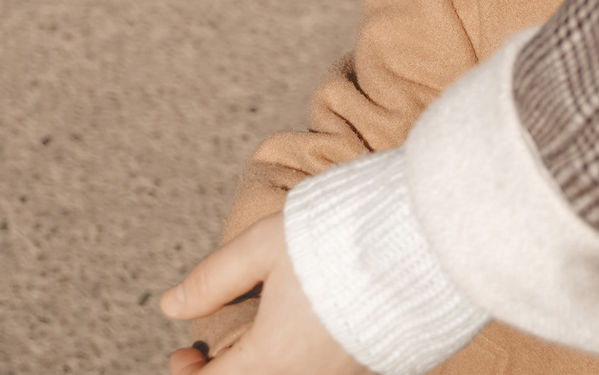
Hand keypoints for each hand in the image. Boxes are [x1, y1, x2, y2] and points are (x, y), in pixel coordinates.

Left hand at [162, 215, 366, 374]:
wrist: (427, 240)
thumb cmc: (341, 237)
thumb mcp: (264, 246)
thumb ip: (213, 280)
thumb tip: (170, 306)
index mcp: (275, 358)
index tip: (184, 353)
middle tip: (210, 354)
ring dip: (265, 368)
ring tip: (260, 338)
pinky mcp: (378, 367)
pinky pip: (326, 374)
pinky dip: (301, 364)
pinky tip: (304, 334)